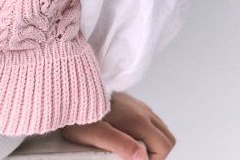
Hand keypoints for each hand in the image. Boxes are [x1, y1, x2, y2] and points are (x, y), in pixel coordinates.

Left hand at [61, 91, 175, 159]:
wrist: (72, 88)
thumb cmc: (80, 115)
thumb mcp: (96, 135)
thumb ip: (120, 145)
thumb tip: (141, 157)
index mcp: (138, 120)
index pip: (164, 146)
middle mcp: (143, 111)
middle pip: (167, 138)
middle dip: (158, 153)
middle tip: (137, 159)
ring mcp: (139, 105)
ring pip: (160, 128)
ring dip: (152, 142)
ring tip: (132, 149)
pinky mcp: (133, 103)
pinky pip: (150, 120)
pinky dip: (147, 131)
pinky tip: (129, 135)